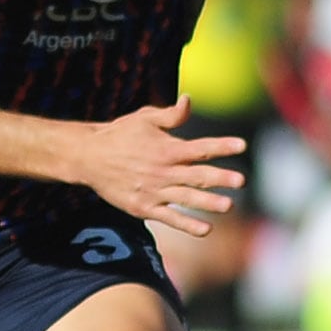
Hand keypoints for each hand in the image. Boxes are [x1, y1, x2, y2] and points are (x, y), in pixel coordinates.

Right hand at [76, 97, 244, 236]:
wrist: (88, 157)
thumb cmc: (120, 134)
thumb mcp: (144, 118)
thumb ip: (170, 114)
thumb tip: (189, 100)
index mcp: (166, 148)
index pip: (199, 148)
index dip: (221, 146)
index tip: (242, 145)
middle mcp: (162, 171)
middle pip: (197, 175)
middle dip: (221, 178)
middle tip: (241, 181)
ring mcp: (154, 191)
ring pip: (186, 197)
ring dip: (208, 202)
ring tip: (228, 205)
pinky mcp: (144, 208)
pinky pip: (169, 218)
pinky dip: (187, 224)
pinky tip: (206, 230)